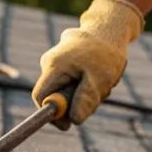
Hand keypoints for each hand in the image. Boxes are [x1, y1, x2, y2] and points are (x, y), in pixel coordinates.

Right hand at [33, 0, 143, 125]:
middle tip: (97, 98)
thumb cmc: (106, 52)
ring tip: (102, 82)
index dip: (51, 114)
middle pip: (54, 96)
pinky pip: (71, 82)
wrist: (111, 27)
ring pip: (65, 90)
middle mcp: (50, 63)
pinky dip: (85, 84)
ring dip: (84, 93)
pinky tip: (98, 75)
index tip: (68, 124)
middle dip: (74, 103)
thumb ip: (85, 100)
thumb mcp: (100, 79)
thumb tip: (74, 121)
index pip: (40, 97)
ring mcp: (56, 61)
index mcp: (54, 66)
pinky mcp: (64, 62)